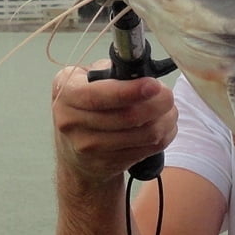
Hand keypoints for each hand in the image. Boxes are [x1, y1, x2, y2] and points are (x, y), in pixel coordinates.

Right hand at [51, 63, 177, 183]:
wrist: (76, 152)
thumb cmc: (89, 105)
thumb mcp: (88, 80)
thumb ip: (111, 71)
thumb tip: (142, 71)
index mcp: (66, 92)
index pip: (97, 95)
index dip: (129, 91)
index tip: (154, 85)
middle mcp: (71, 121)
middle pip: (127, 116)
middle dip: (158, 104)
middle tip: (168, 95)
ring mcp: (89, 146)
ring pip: (144, 134)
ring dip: (166, 120)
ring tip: (169, 110)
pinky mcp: (108, 163)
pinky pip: (149, 148)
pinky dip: (165, 135)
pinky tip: (164, 126)